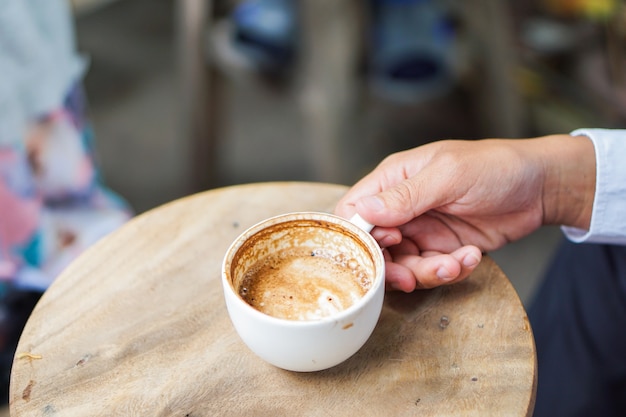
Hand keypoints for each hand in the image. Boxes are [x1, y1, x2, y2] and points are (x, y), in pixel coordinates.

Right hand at [335, 135, 594, 291]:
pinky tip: (472, 257)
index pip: (353, 211)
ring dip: (427, 272)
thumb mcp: (449, 176)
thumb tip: (363, 211)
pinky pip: (431, 271)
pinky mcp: (441, 249)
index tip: (386, 244)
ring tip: (457, 263)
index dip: (360, 235)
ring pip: (402, 265)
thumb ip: (406, 196)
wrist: (541, 187)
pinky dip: (449, 271)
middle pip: (375, 246)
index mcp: (393, 180)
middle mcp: (401, 207)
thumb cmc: (495, 167)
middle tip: (411, 277)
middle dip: (392, 266)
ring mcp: (421, 230)